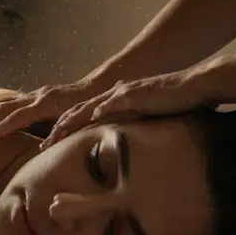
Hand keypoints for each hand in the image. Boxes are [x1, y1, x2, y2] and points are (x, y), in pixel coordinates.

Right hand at [0, 82, 95, 143]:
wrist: (94, 88)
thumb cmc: (87, 109)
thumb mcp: (77, 122)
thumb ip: (59, 133)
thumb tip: (40, 151)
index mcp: (44, 104)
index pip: (14, 118)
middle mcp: (34, 96)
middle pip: (1, 109)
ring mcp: (31, 94)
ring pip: (1, 103)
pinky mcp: (31, 96)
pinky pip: (6, 102)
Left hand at [41, 71, 209, 148]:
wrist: (191, 87)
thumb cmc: (169, 106)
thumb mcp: (141, 120)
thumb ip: (127, 129)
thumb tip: (118, 148)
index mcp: (109, 103)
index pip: (80, 117)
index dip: (63, 131)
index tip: (49, 146)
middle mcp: (110, 96)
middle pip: (76, 112)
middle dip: (59, 128)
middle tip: (44, 146)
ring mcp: (120, 94)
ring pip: (87, 107)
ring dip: (70, 121)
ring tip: (55, 133)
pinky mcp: (134, 94)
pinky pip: (114, 102)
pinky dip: (101, 109)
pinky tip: (91, 117)